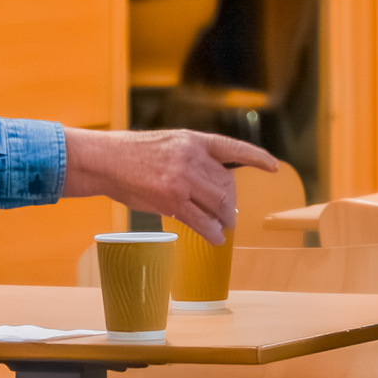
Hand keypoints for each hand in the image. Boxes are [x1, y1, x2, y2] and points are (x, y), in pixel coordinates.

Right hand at [62, 128, 277, 244]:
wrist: (104, 160)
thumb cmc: (131, 155)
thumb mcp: (167, 144)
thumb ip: (191, 159)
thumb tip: (212, 187)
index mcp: (193, 140)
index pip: (233, 148)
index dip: (256, 157)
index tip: (274, 167)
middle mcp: (193, 157)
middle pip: (227, 185)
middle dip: (231, 203)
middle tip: (230, 215)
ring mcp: (183, 178)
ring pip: (219, 203)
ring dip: (225, 219)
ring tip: (223, 226)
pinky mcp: (172, 200)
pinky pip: (201, 221)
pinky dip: (212, 232)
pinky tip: (216, 238)